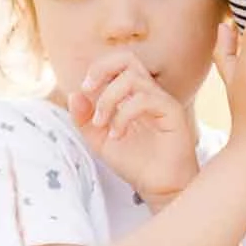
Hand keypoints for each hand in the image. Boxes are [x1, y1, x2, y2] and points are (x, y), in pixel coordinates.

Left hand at [67, 54, 200, 206]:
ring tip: (101, 124)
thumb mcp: (100, 141)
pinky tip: (117, 134)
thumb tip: (73, 94)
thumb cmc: (136, 163)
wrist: (159, 187)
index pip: (118, 64)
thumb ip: (84, 120)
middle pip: (127, 58)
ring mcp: (162, 101)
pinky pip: (144, 99)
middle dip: (101, 69)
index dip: (97, 70)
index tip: (83, 91)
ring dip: (107, 100)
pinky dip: (122, 115)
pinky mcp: (172, 112)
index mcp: (134, 95)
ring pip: (132, 79)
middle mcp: (149, 93)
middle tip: (88, 89)